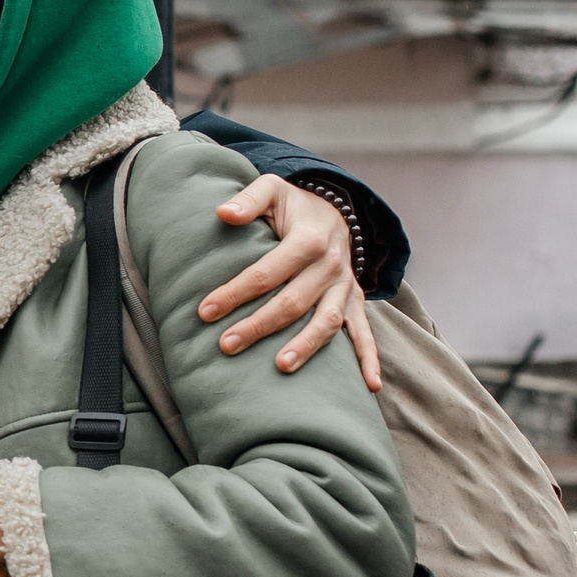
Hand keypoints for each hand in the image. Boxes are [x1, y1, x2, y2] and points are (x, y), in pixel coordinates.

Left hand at [202, 176, 382, 390]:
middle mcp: (331, 266)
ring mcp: (345, 286)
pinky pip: (365, 332)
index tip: (205, 311)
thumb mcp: (272, 190)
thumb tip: (223, 213)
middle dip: (258, 325)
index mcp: (308, 240)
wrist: (334, 211)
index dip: (235, 292)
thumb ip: (248, 200)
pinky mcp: (354, 301)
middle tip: (226, 345)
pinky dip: (370, 359)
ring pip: (327, 321)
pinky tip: (371, 386)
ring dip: (306, 346)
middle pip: (292, 302)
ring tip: (281, 367)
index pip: (266, 272)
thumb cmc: (293, 206)